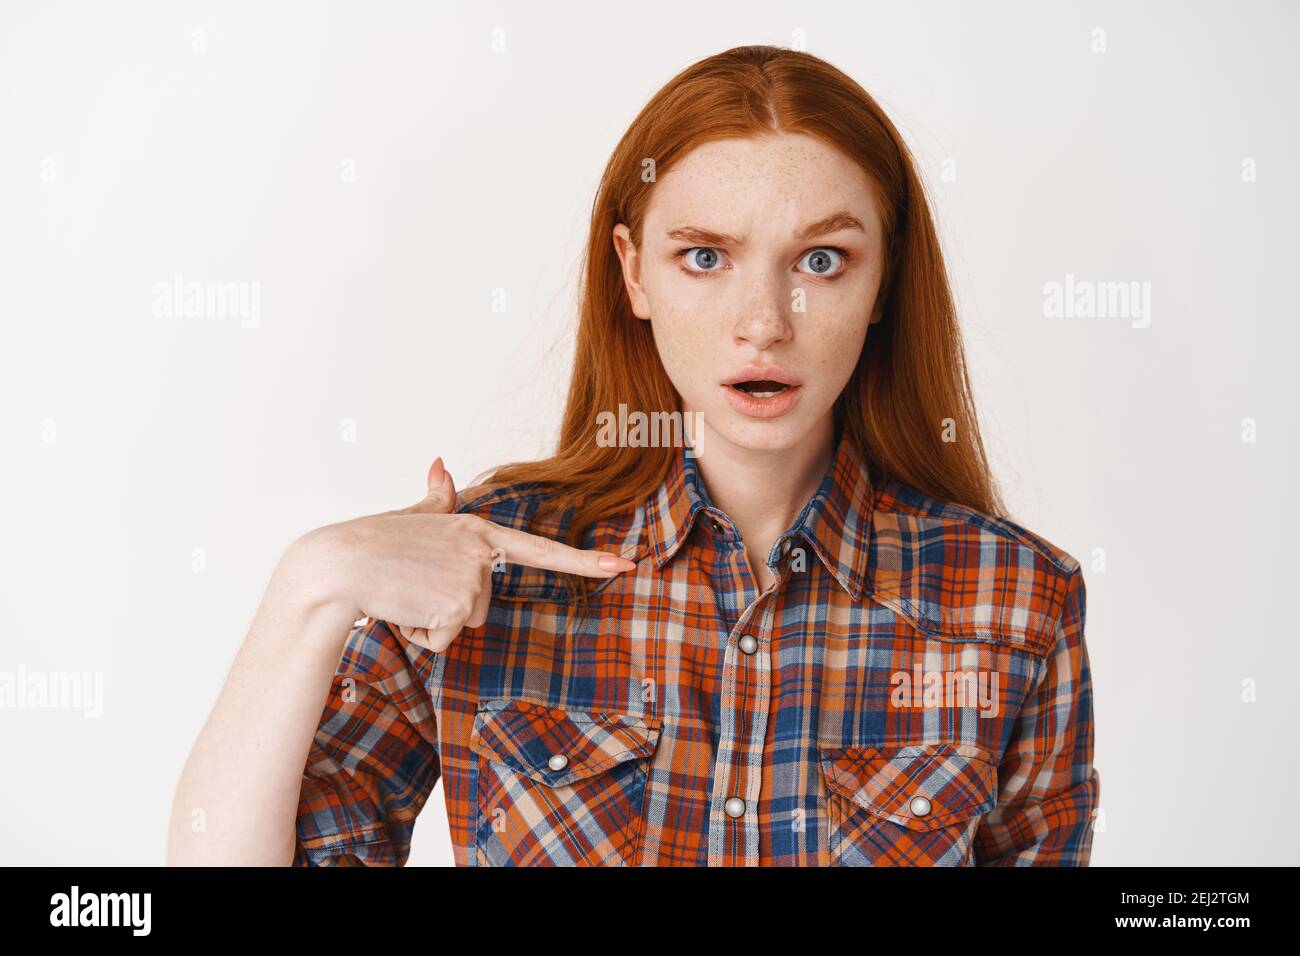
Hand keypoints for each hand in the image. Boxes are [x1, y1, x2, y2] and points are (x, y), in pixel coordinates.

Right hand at [299, 457, 636, 651]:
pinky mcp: (456, 605)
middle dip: (445, 606)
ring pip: (463, 625)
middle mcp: (482, 551)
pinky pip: (444, 641)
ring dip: (431, 621)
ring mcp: (472, 577)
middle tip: (412, 584)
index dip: (585, 562)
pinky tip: (400, 609)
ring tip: (404, 593)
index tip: (626, 567)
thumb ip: (436, 500)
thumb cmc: (372, 542)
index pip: (541, 549)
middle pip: (482, 605)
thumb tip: (442, 463)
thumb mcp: (413, 517)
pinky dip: (420, 635)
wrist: (337, 564)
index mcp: (479, 530)